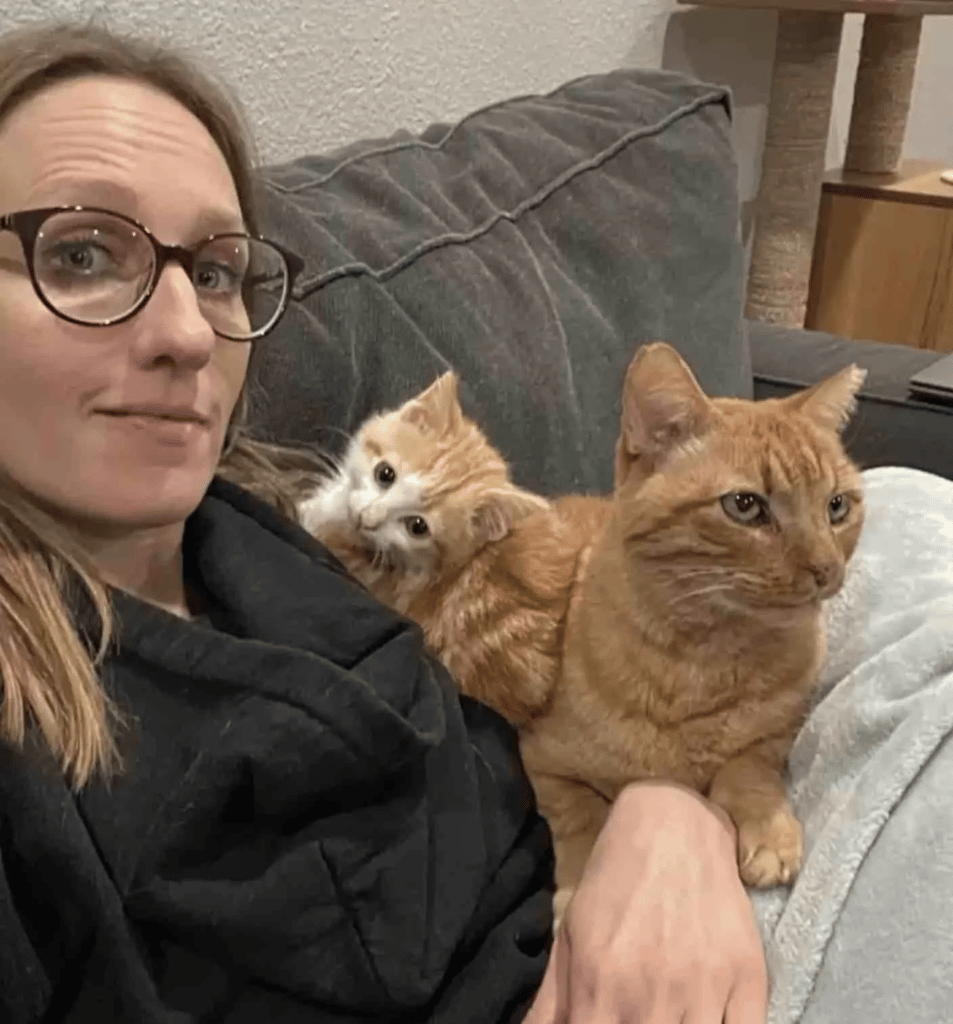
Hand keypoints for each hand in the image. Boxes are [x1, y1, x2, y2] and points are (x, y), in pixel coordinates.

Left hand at [524, 781, 766, 1023]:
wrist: (673, 823)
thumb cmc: (617, 878)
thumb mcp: (572, 930)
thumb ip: (552, 998)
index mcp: (600, 981)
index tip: (602, 1020)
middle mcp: (650, 991)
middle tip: (634, 1012)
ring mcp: (703, 987)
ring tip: (668, 1013)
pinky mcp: (748, 977)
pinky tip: (706, 1015)